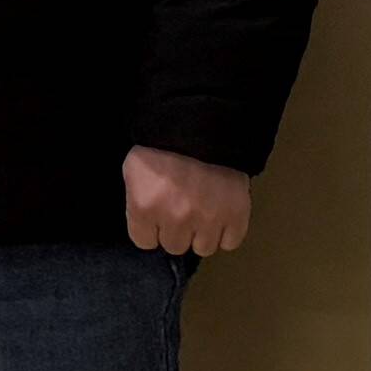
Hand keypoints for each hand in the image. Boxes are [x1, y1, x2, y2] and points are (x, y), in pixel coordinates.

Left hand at [122, 147, 252, 256]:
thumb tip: (147, 225)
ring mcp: (208, 219)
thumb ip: (136, 201)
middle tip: (182, 206)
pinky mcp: (236, 215)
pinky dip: (226, 232)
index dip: (151, 227)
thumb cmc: (163, 144)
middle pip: (174, 246)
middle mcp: (176, 219)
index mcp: (145, 207)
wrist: (203, 123)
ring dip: (202, 233)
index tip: (157, 213)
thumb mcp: (134, 169)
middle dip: (176, 229)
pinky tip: (221, 215)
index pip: (144, 242)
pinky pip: (230, 242)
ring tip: (203, 210)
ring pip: (203, 247)